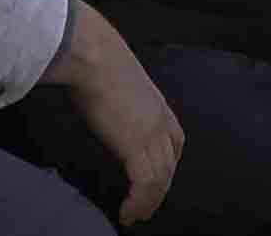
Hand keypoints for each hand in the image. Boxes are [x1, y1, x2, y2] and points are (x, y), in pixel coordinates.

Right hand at [48, 0, 182, 227]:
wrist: (94, 55)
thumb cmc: (97, 58)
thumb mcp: (118, 78)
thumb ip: (120, 93)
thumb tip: (103, 96)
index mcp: (157, 104)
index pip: (175, 140)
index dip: (171, 161)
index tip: (160, 176)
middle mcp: (160, 121)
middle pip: (170, 164)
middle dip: (161, 189)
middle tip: (146, 208)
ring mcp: (151, 134)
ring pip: (161, 179)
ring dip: (149, 202)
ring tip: (136, 216)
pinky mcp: (136, 147)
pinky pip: (145, 185)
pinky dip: (138, 203)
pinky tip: (127, 213)